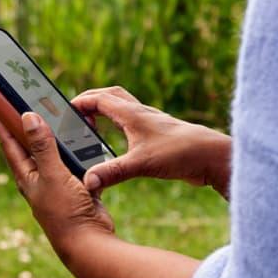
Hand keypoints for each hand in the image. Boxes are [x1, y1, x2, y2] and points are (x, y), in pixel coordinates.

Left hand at [0, 113, 113, 264]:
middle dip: (31, 124)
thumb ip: (42, 147)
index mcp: (27, 176)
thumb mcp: (52, 175)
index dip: (3, 121)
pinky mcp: (76, 188)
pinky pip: (75, 163)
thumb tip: (27, 117)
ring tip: (59, 116)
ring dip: (58, 136)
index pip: (9, 143)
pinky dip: (79, 150)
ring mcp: (57, 184)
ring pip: (55, 153)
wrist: (89, 243)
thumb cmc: (65, 213)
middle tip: (31, 101)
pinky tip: (85, 140)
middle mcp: (39, 179)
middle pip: (31, 145)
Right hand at [71, 86, 231, 198]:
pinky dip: (120, 124)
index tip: (64, 111)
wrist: (212, 156)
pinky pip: (134, 121)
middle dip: (91, 100)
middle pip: (111, 96)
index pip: (100, 99)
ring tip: (92, 125)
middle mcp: (142, 114)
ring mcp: (152, 123)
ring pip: (124, 107)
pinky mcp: (160, 134)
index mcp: (133, 114)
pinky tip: (120, 140)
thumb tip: (87, 181)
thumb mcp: (141, 164)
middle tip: (75, 114)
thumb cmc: (180, 153)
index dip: (80, 102)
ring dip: (106, 110)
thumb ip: (113, 172)